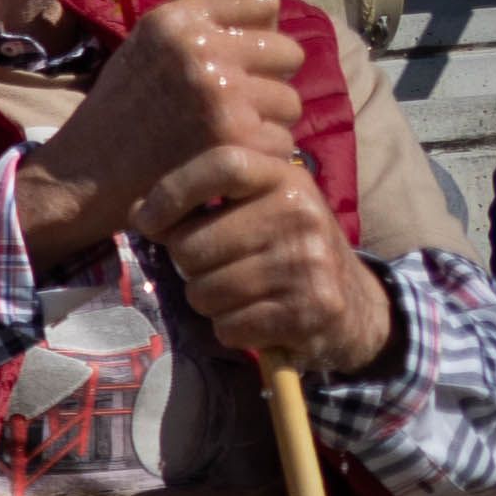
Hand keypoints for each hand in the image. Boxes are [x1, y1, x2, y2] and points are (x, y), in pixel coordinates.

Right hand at [19, 0, 303, 266]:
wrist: (82, 177)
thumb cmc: (119, 112)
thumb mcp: (147, 48)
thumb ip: (203, 21)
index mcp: (176, 21)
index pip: (262, 1)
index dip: (261, 32)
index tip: (242, 59)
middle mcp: (199, 48)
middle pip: (288, 52)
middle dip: (270, 81)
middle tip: (236, 106)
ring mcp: (219, 92)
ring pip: (290, 101)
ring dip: (268, 123)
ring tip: (228, 137)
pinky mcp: (233, 137)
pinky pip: (281, 141)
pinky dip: (261, 158)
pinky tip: (229, 163)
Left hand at [143, 147, 396, 377]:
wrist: (356, 306)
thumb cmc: (287, 250)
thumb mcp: (260, 209)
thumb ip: (205, 202)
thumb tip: (139, 213)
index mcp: (285, 179)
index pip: (222, 164)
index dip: (172, 192)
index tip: (147, 220)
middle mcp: (300, 214)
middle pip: (190, 246)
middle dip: (189, 266)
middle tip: (220, 268)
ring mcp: (307, 263)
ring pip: (203, 292)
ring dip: (210, 302)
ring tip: (243, 294)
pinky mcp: (308, 311)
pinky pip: (228, 327)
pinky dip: (232, 330)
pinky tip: (259, 320)